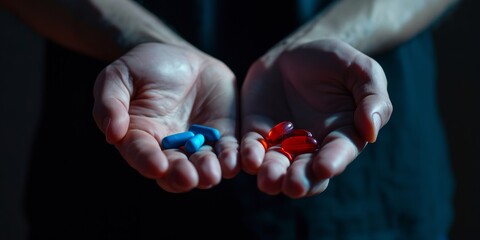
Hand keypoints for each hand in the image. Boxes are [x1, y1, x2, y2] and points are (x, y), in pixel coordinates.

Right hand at [92, 43, 238, 192]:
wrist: (182, 57)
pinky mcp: (222, 137)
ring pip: (202, 167)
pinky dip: (232, 159)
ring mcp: (197, 145)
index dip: (148, 161)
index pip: (141, 154)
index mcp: (140, 137)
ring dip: (207, 173)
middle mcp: (168, 149)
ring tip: (211, 173)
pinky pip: (228, 152)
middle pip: (173, 170)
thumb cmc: (144, 66)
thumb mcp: (119, 75)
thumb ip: (110, 102)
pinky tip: (234, 162)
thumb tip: (112, 133)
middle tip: (188, 177)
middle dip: (180, 176)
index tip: (157, 166)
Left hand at [240, 39, 392, 197]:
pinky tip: (249, 159)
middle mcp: (311, 148)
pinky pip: (251, 148)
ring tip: (268, 180)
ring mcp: (282, 143)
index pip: (339, 154)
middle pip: (306, 172)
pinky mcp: (256, 133)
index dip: (333, 162)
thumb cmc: (335, 61)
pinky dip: (249, 156)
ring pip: (276, 167)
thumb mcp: (361, 71)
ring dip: (272, 176)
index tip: (325, 167)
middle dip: (300, 180)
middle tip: (293, 185)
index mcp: (342, 136)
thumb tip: (371, 132)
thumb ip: (372, 98)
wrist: (296, 51)